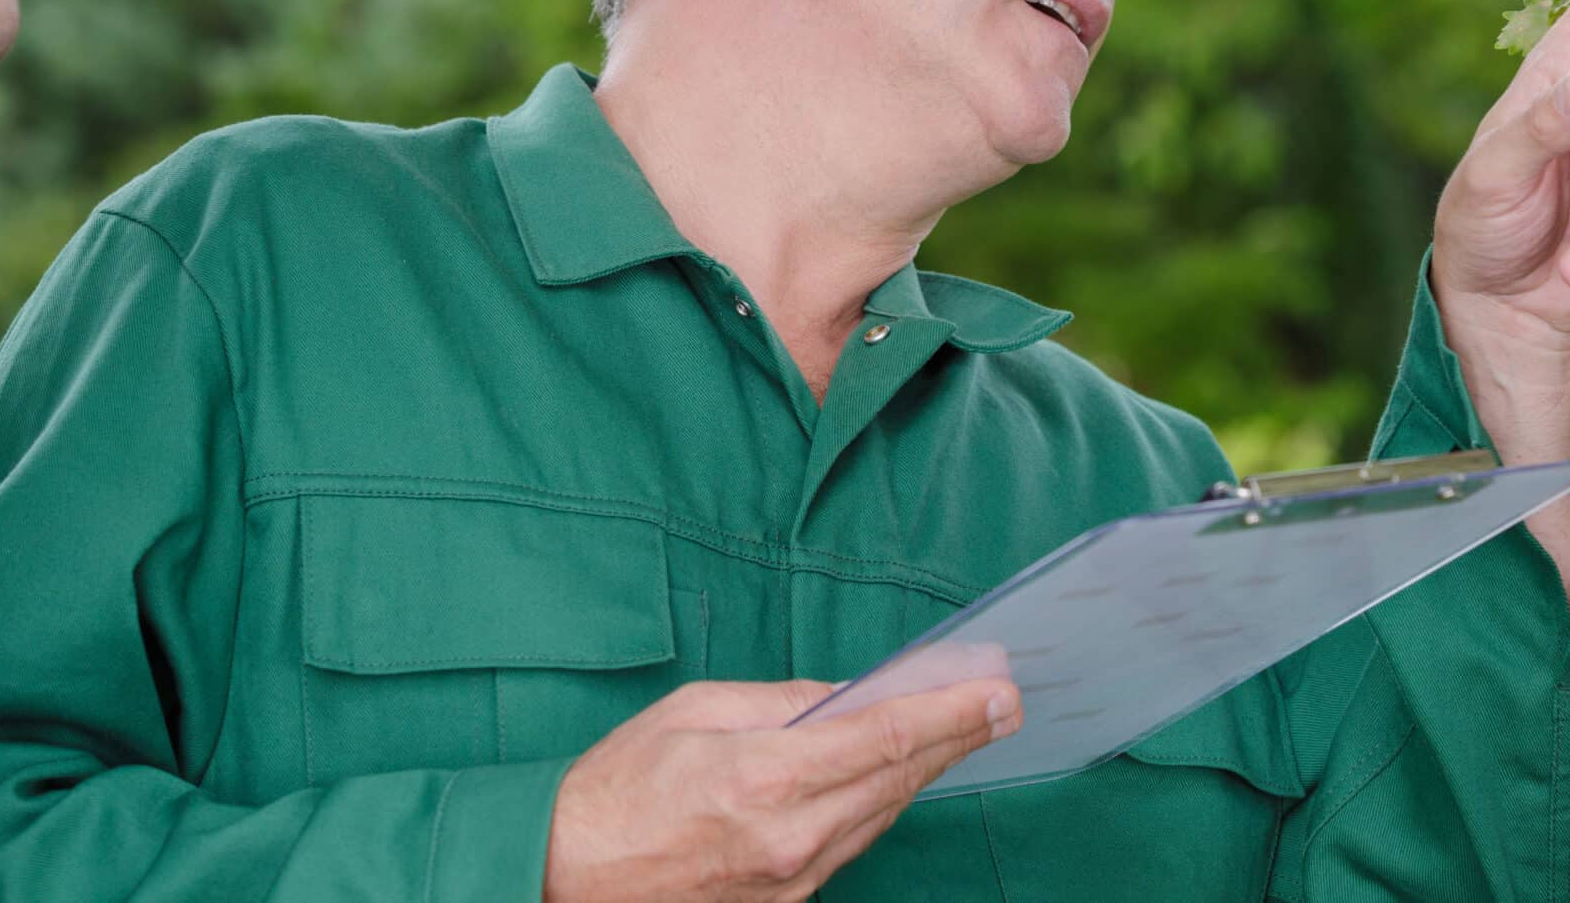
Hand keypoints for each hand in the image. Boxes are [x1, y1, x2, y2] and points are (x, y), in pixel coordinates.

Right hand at [542, 676, 1020, 902]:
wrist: (566, 878)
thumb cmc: (617, 788)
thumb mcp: (694, 712)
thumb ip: (782, 701)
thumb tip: (847, 692)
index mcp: (767, 777)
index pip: (886, 737)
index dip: (951, 711)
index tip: (997, 689)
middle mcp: (792, 837)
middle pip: (899, 779)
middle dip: (957, 737)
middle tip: (1003, 702)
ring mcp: (793, 880)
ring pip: (881, 815)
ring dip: (923, 769)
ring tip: (961, 727)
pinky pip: (850, 844)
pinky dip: (878, 803)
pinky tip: (893, 774)